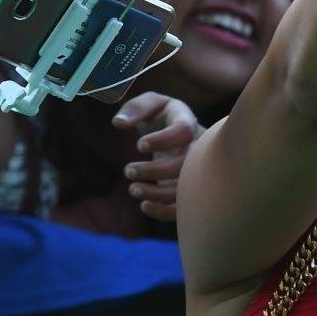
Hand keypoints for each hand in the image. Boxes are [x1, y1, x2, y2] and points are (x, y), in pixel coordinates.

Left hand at [114, 91, 198, 222]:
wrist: (177, 131)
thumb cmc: (162, 116)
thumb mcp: (150, 104)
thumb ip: (135, 108)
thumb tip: (119, 123)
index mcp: (186, 122)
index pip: (183, 131)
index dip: (162, 140)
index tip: (139, 145)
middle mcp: (197, 147)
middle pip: (185, 164)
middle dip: (154, 170)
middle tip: (128, 171)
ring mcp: (196, 170)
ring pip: (185, 188)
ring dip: (156, 193)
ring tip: (133, 188)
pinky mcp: (189, 188)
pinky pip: (183, 205)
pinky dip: (164, 211)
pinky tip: (144, 205)